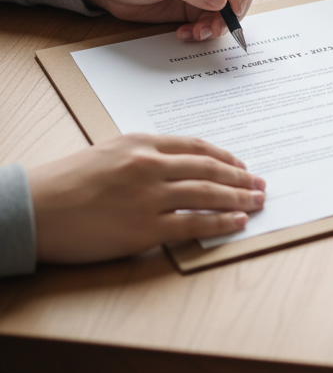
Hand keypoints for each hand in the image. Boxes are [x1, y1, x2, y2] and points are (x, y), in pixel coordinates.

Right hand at [27, 134, 265, 263]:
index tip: (241, 164)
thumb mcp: (108, 153)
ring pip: (208, 196)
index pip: (196, 147)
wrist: (32, 209)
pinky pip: (194, 225)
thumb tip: (178, 164)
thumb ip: (143, 155)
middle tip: (260, 184)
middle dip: (240, 178)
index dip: (225, 157)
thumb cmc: (65, 182)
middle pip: (209, 170)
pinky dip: (221, 223)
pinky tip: (237, 222)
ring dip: (239, 199)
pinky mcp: (145, 229)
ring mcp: (149, 197)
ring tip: (257, 201)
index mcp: (141, 143)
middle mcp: (150, 166)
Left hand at [80, 0, 256, 42]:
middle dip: (233, 11)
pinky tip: (185, 33)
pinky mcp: (196, 7)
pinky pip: (212, 23)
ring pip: (229, 10)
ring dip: (217, 25)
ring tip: (197, 33)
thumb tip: (221, 0)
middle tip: (218, 27)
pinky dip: (204, 32)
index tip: (233, 7)